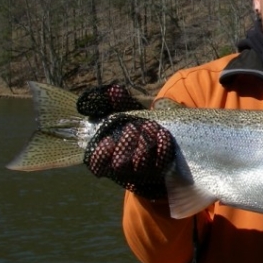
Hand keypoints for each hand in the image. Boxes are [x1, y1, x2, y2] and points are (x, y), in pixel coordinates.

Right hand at [78, 84, 175, 198]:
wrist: (164, 137)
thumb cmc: (139, 127)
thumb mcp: (128, 113)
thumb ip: (119, 102)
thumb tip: (113, 90)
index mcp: (110, 156)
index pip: (97, 165)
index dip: (100, 156)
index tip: (108, 141)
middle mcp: (124, 168)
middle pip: (120, 165)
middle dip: (126, 144)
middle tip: (133, 127)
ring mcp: (143, 172)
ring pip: (141, 165)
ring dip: (144, 143)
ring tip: (149, 126)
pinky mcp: (162, 170)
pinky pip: (161, 163)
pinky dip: (162, 147)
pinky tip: (162, 133)